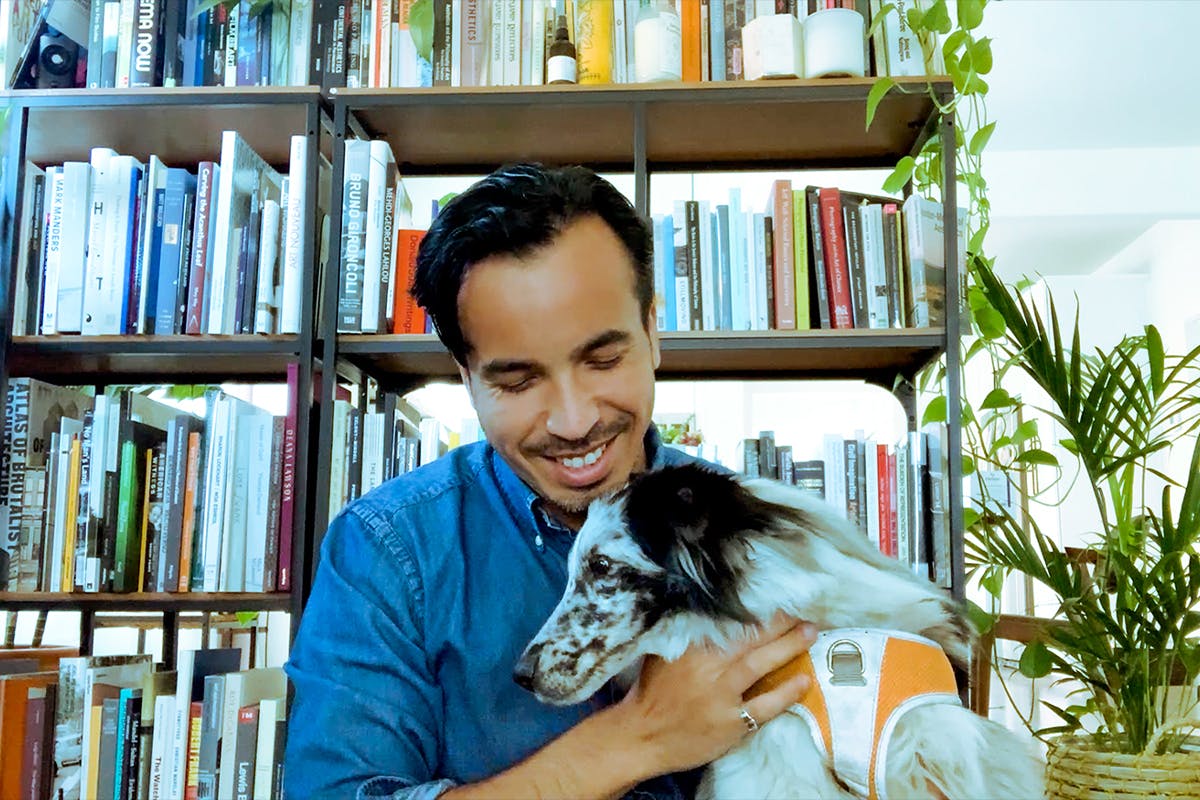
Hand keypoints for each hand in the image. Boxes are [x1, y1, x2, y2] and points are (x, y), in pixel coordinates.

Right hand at [611, 615, 817, 777]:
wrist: (643, 737)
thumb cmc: (653, 692)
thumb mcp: (664, 652)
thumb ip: (687, 633)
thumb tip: (714, 609)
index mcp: (690, 645)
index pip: (728, 619)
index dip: (754, 608)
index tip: (775, 596)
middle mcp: (707, 666)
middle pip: (749, 637)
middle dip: (779, 622)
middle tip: (803, 611)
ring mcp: (720, 695)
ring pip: (760, 664)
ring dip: (788, 647)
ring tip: (810, 634)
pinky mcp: (731, 721)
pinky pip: (765, 705)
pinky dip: (786, 693)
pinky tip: (804, 681)